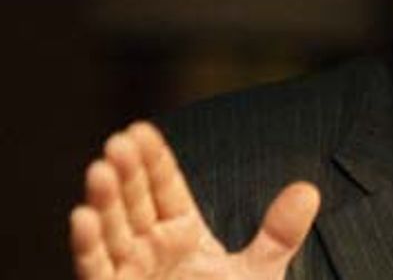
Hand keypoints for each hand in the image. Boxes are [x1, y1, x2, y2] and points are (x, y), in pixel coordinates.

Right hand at [69, 122, 320, 278]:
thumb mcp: (258, 273)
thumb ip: (279, 233)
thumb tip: (308, 189)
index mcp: (181, 233)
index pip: (164, 188)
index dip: (153, 160)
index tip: (140, 130)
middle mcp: (150, 249)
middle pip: (135, 202)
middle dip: (126, 172)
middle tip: (119, 140)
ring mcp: (130, 273)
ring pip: (112, 232)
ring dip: (103, 201)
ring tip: (99, 168)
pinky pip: (96, 269)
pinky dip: (87, 245)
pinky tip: (81, 217)